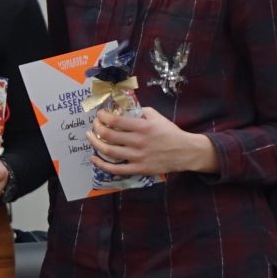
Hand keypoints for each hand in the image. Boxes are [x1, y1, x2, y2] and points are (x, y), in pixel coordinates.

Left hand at [90, 107, 214, 177]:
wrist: (185, 152)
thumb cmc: (170, 132)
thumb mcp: (157, 116)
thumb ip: (140, 111)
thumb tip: (124, 108)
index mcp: (142, 127)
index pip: (115, 121)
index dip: (102, 116)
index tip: (99, 114)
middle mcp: (138, 142)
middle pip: (108, 135)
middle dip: (96, 128)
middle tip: (94, 125)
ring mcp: (137, 157)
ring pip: (109, 151)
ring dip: (95, 143)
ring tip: (90, 137)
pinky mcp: (138, 169)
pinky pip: (116, 169)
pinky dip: (102, 164)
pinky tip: (94, 158)